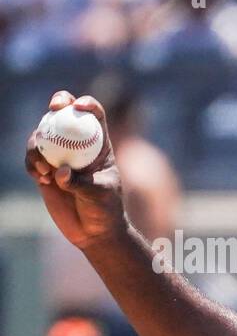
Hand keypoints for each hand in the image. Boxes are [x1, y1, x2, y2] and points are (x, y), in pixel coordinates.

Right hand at [24, 91, 127, 249]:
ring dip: (38, 145)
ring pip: (43, 134)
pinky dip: (32, 164)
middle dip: (58, 103)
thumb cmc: (106, 211)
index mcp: (99, 145)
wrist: (94, 232)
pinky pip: (32, 158)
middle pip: (65, 113)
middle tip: (53, 109)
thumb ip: (81, 183)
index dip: (87, 104)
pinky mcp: (44, 169)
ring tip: (44, 170)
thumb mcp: (100, 195)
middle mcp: (78, 145)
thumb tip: (60, 171)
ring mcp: (59, 155)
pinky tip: (41, 179)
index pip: (95, 116)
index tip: (80, 105)